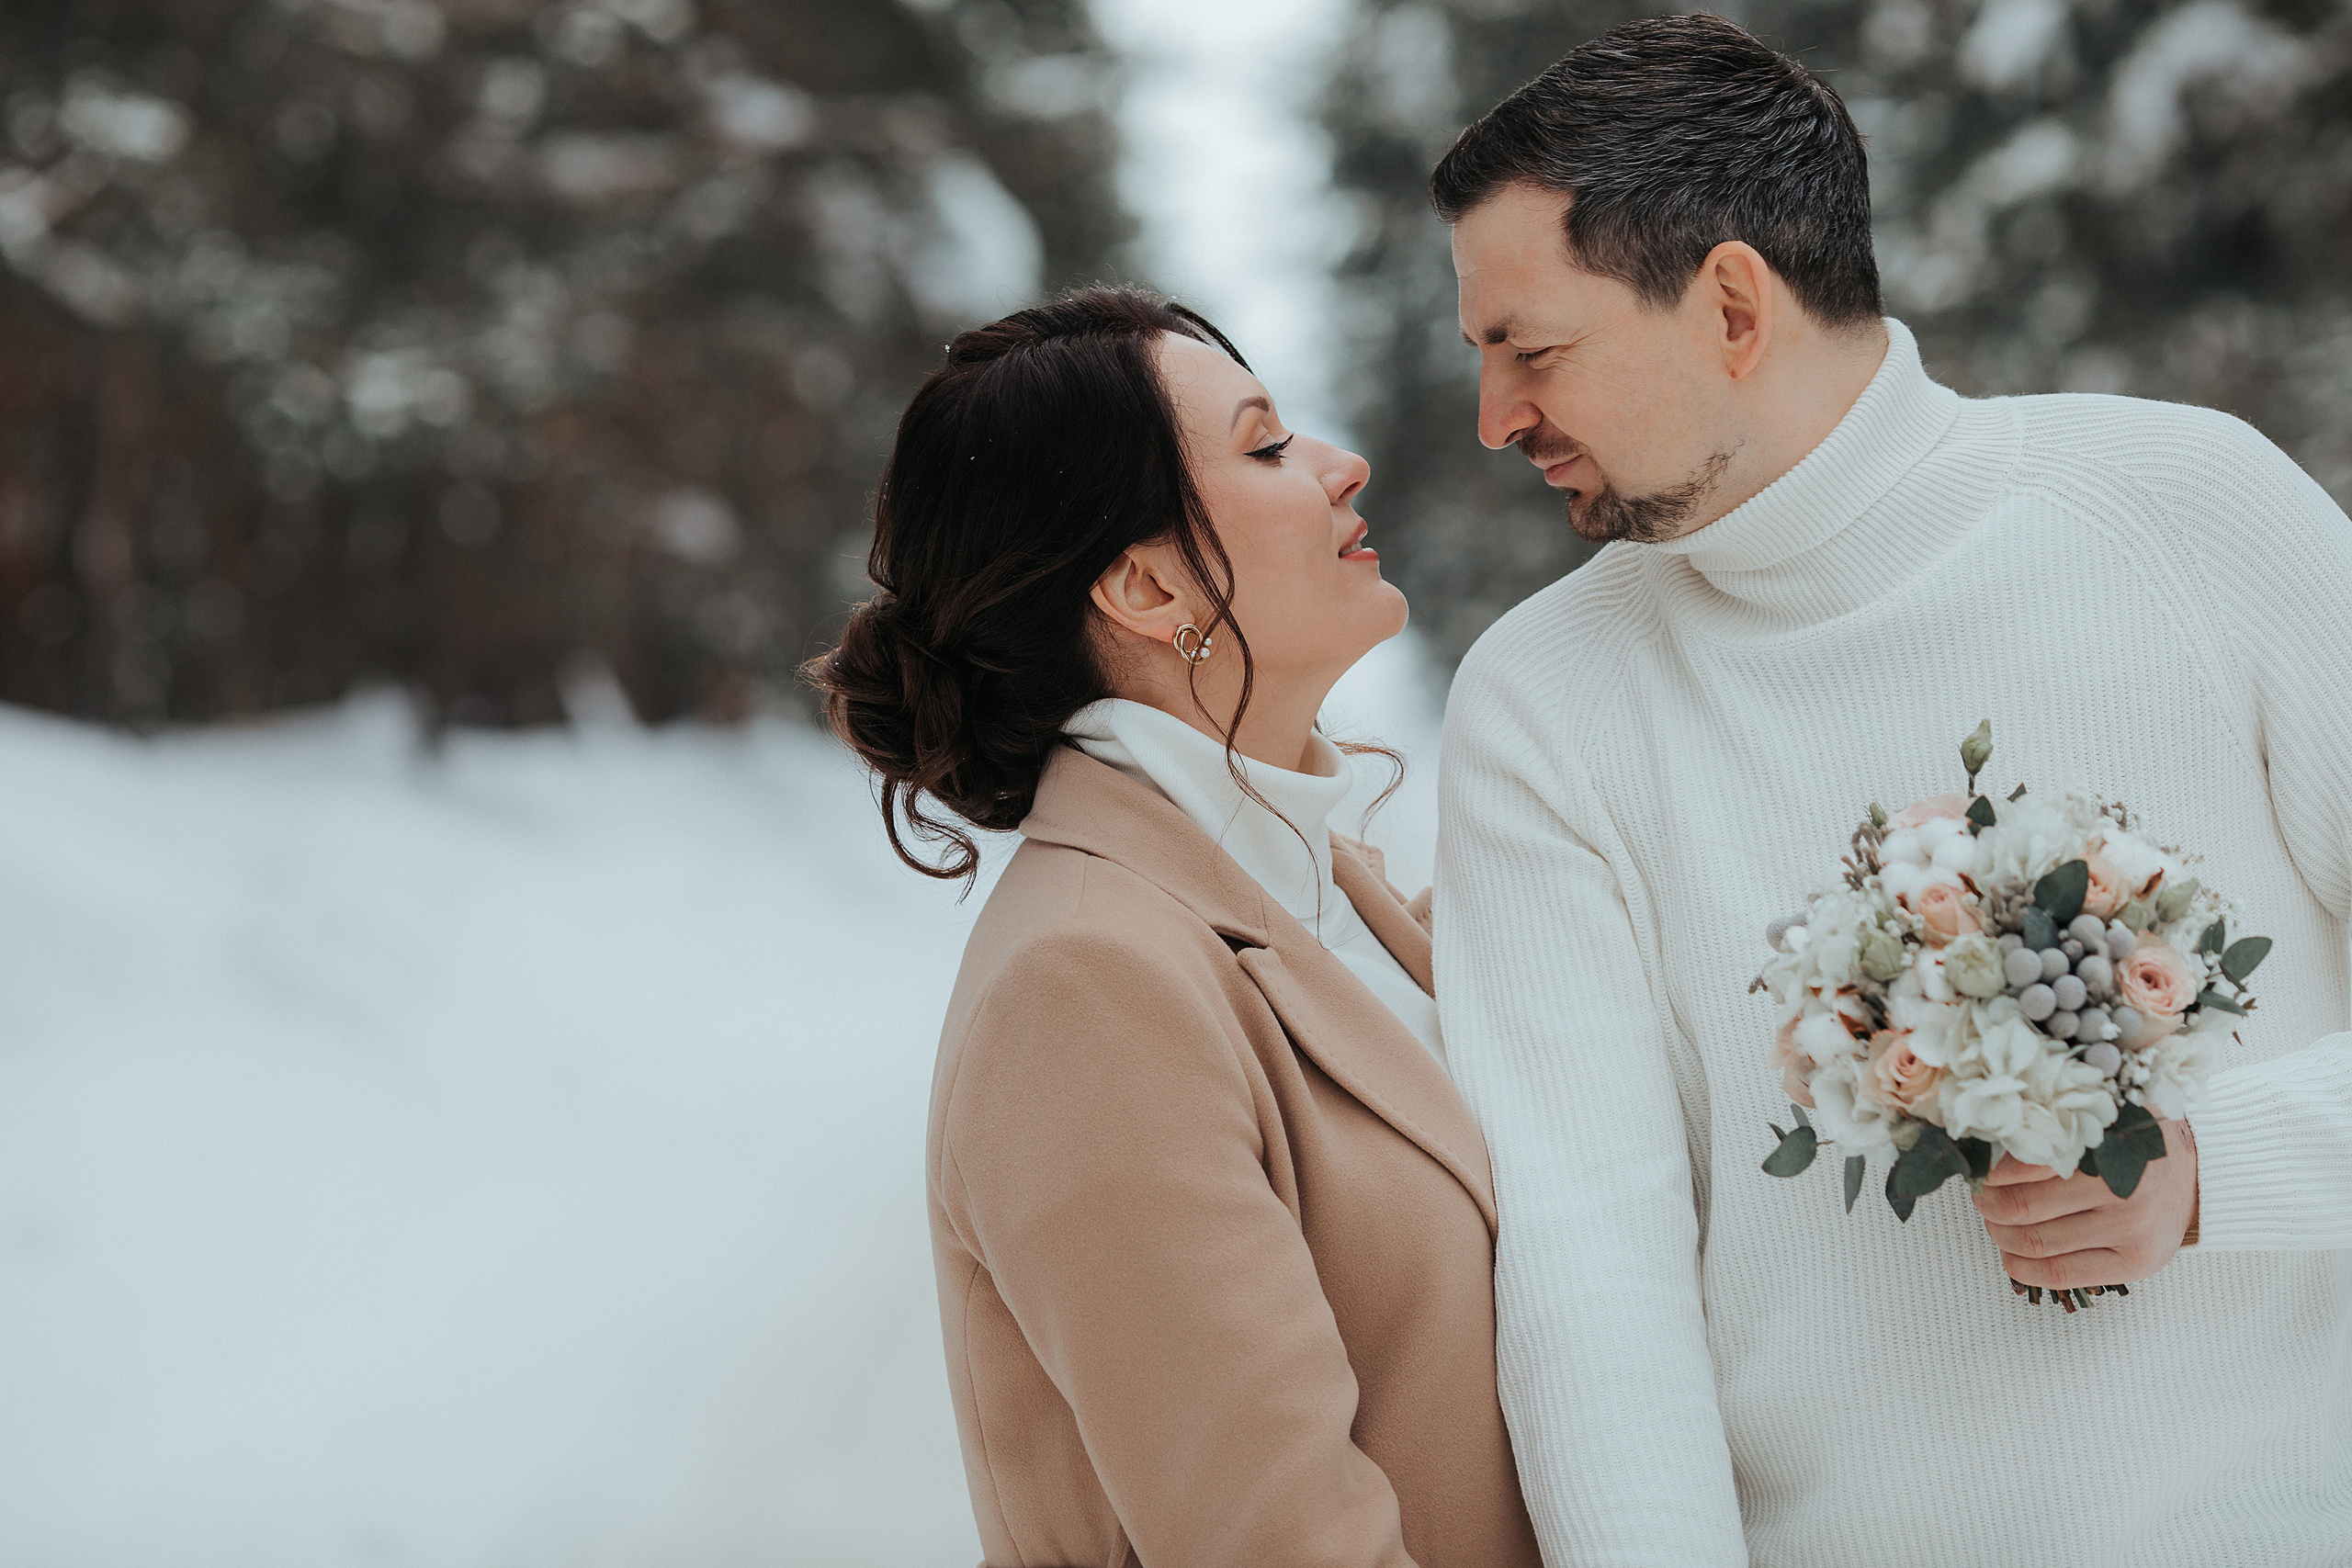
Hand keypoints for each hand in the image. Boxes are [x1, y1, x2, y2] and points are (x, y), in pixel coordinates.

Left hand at [1972, 1120, 2199, 1288]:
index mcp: (2105, 1148)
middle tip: (1982, 1197)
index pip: (2020, 1168)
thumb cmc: (2133, 1146)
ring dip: (2000, 1235)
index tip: (1980, 1171)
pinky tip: (2012, 1255)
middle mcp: (2122, 1192)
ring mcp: (2131, 1231)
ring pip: (2034, 1243)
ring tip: (1996, 1222)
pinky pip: (2060, 1275)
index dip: (1988, 1174)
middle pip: (2020, 1209)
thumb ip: (2052, 1130)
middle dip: (1987, 1205)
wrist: (2196, 1176)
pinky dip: (2020, 1268)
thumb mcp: (2097, 1122)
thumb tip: (1987, 1143)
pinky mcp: (2136, 1264)